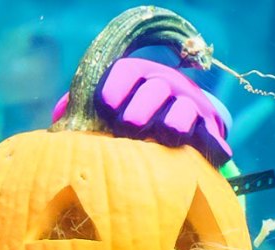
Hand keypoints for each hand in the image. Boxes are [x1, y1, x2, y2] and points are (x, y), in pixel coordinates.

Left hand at [52, 57, 231, 166]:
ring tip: (163, 136)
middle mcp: (163, 85)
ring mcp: (187, 105)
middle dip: (140, 108)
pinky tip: (215, 152)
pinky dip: (212, 143)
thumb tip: (59, 119)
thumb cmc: (129, 116)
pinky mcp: (206, 127)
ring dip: (172, 123)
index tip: (106, 105)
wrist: (177, 123)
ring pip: (182, 110)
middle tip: (129, 126)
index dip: (116, 87)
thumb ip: (81, 111)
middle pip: (155, 89)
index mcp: (137, 77)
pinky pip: (210, 133)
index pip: (126, 72)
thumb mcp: (106, 110)